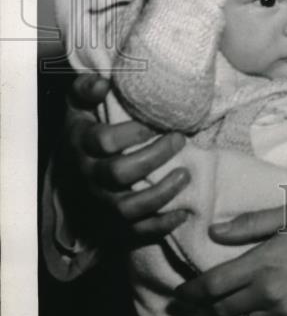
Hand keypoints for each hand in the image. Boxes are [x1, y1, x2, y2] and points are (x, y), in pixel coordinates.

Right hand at [66, 74, 189, 242]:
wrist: (71, 167)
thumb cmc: (85, 127)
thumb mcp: (79, 104)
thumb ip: (87, 88)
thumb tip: (104, 83)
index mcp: (81, 144)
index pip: (104, 141)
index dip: (132, 132)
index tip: (156, 122)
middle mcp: (89, 176)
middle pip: (119, 173)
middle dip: (154, 156)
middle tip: (180, 140)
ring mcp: (101, 203)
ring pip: (128, 208)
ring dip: (161, 194)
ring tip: (186, 175)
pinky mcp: (113, 223)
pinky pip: (136, 233)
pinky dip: (161, 226)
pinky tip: (182, 213)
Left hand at [174, 204, 286, 315]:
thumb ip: (251, 224)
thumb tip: (215, 230)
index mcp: (264, 261)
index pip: (212, 285)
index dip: (191, 292)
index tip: (181, 293)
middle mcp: (270, 293)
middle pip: (223, 309)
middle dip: (212, 304)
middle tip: (210, 297)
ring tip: (236, 306)